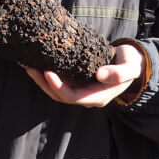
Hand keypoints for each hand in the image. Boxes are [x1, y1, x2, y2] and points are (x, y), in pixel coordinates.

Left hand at [22, 44, 144, 107]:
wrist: (131, 63)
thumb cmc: (130, 64)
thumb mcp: (130, 68)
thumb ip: (118, 73)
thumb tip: (99, 75)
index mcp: (98, 97)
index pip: (72, 96)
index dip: (58, 86)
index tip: (47, 72)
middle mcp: (86, 96)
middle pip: (59, 94)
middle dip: (42, 82)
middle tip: (29, 67)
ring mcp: (80, 89)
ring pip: (55, 89)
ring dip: (40, 78)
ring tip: (27, 64)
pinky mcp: (76, 79)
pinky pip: (58, 79)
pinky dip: (46, 73)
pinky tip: (36, 61)